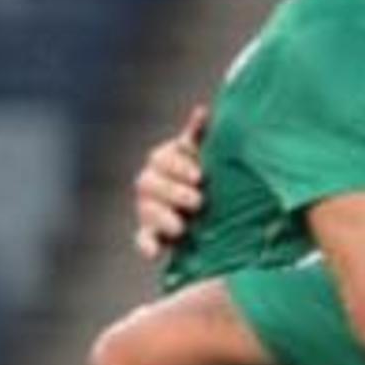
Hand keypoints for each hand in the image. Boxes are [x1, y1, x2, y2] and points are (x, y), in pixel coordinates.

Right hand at [130, 103, 208, 258]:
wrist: (221, 213)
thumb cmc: (215, 177)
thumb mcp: (212, 155)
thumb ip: (203, 136)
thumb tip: (203, 110)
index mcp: (166, 160)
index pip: (161, 158)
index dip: (178, 166)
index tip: (200, 176)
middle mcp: (153, 183)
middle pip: (148, 183)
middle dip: (173, 192)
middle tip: (198, 201)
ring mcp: (150, 209)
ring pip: (145, 210)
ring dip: (162, 217)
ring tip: (182, 226)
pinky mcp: (152, 235)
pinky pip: (142, 239)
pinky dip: (147, 246)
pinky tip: (154, 253)